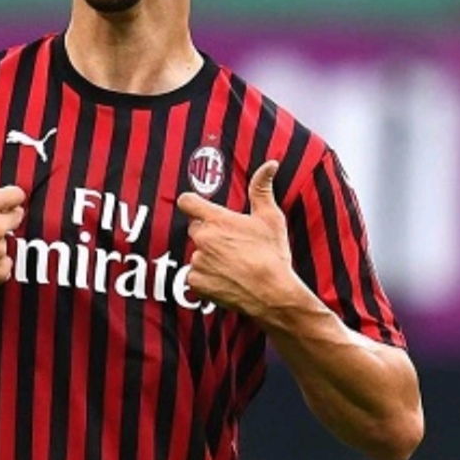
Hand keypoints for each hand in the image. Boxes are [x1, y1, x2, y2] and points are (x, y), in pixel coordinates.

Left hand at [175, 160, 294, 316]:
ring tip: (233, 265)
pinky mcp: (196, 283)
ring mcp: (197, 261)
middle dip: (209, 233)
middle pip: (195, 229)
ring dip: (209, 257)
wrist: (272, 294)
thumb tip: (270, 165)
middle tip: (231, 242)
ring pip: (198, 254)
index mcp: (216, 220)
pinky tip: (226, 279)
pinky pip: (196, 276)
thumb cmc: (272, 255)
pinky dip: (207, 278)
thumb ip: (262, 189)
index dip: (192, 203)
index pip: (187, 201)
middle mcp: (202, 239)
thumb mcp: (271, 218)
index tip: (199, 207)